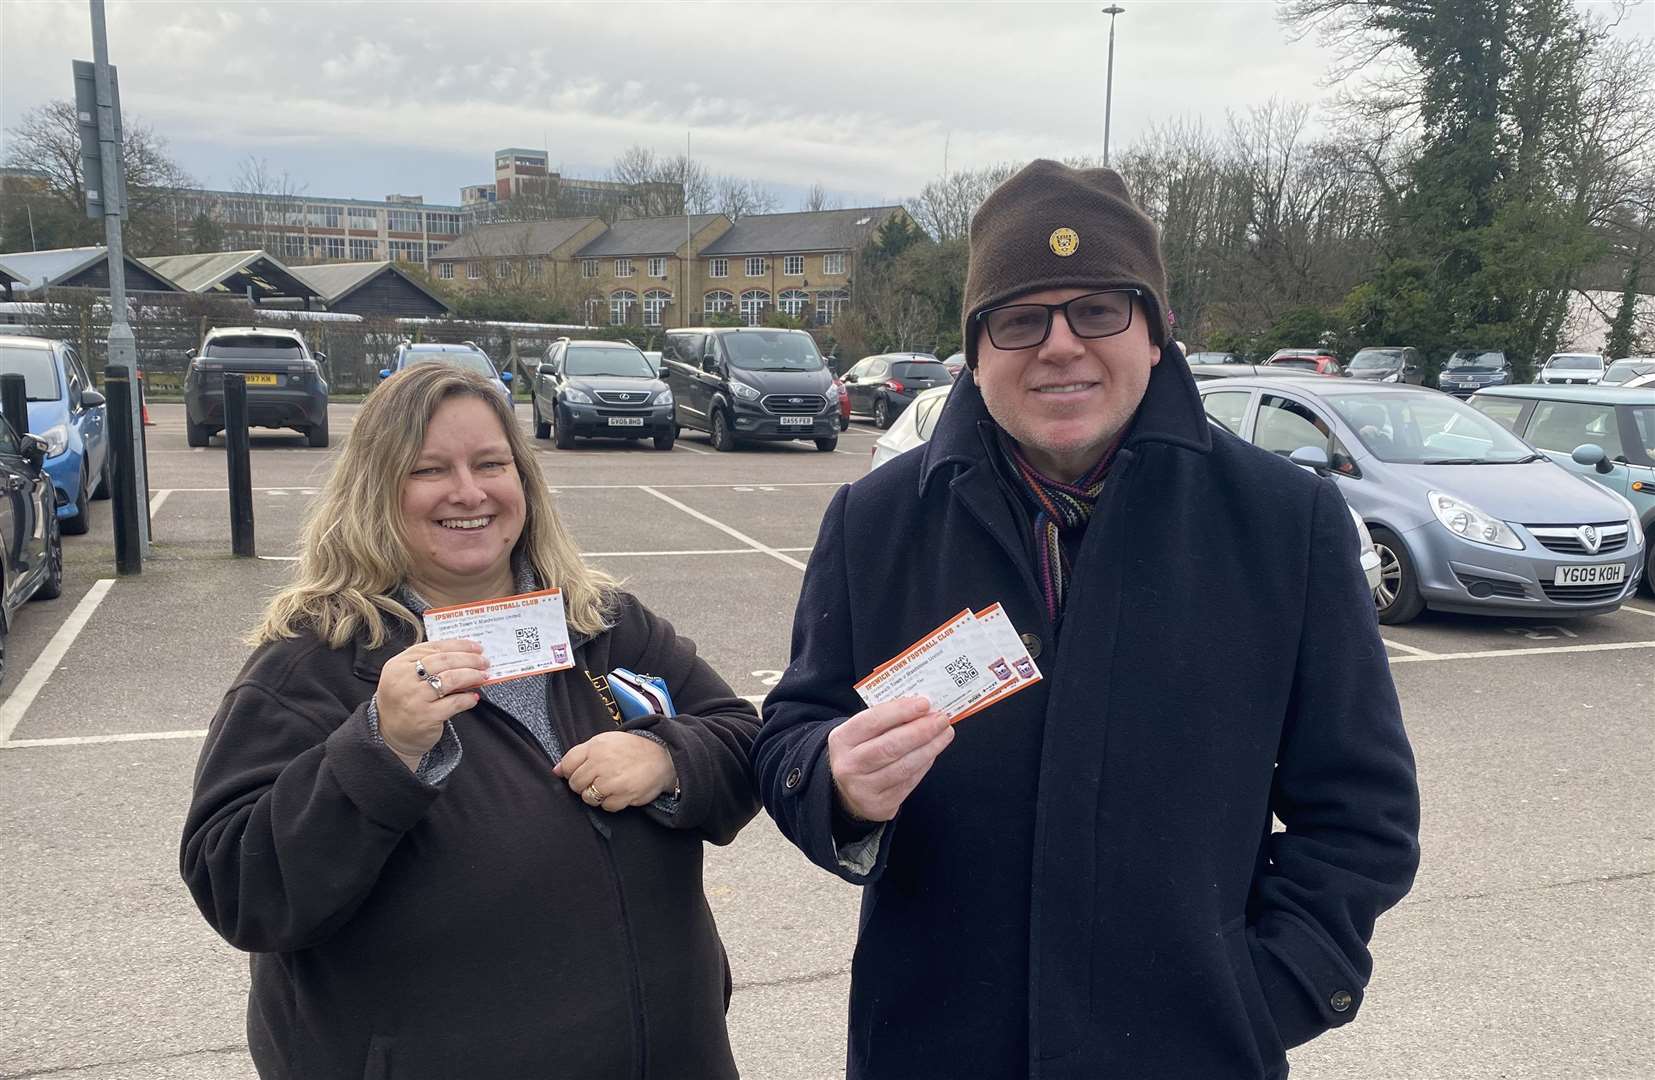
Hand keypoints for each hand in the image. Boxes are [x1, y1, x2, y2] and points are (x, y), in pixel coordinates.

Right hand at [375, 639, 487, 766]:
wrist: (389, 735)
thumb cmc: (403, 702)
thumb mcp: (407, 678)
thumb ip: (429, 665)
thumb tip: (465, 656)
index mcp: (398, 664)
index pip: (433, 647)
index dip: (458, 645)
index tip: (476, 647)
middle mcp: (404, 679)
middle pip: (444, 661)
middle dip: (469, 659)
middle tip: (484, 661)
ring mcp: (414, 698)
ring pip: (451, 679)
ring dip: (472, 675)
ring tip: (482, 676)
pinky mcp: (426, 716)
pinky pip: (454, 702)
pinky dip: (468, 698)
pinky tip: (473, 697)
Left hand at [554, 731, 676, 811]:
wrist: (662, 757)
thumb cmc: (630, 749)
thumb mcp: (605, 742)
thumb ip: (579, 754)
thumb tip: (556, 771)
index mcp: (595, 747)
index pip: (567, 765)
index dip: (570, 771)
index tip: (580, 772)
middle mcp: (601, 763)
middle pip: (575, 784)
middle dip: (584, 785)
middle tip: (598, 779)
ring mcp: (612, 781)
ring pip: (588, 798)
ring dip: (597, 795)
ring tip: (610, 786)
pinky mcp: (623, 796)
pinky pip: (606, 807)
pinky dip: (612, 802)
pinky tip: (620, 792)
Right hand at [827, 697, 953, 822]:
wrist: (849, 791)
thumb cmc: (862, 751)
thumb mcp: (863, 733)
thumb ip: (887, 719)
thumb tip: (923, 708)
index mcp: (841, 739)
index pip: (872, 721)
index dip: (900, 711)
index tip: (925, 703)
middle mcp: (848, 765)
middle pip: (890, 746)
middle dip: (920, 731)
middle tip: (941, 719)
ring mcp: (863, 788)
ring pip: (903, 766)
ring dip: (929, 748)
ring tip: (945, 734)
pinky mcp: (880, 804)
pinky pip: (909, 782)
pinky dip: (925, 765)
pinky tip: (934, 752)